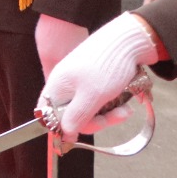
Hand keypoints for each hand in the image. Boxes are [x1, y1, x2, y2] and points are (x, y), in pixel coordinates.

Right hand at [39, 12, 161, 140]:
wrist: (127, 41)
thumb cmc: (106, 67)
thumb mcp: (91, 97)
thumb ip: (76, 117)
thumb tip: (64, 135)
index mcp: (57, 87)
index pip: (49, 115)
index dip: (62, 127)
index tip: (79, 135)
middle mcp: (65, 85)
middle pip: (72, 115)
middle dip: (95, 121)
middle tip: (115, 118)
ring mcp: (79, 82)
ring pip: (88, 109)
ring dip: (108, 114)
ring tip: (125, 110)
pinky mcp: (94, 80)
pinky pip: (98, 101)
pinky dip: (111, 104)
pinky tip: (124, 103)